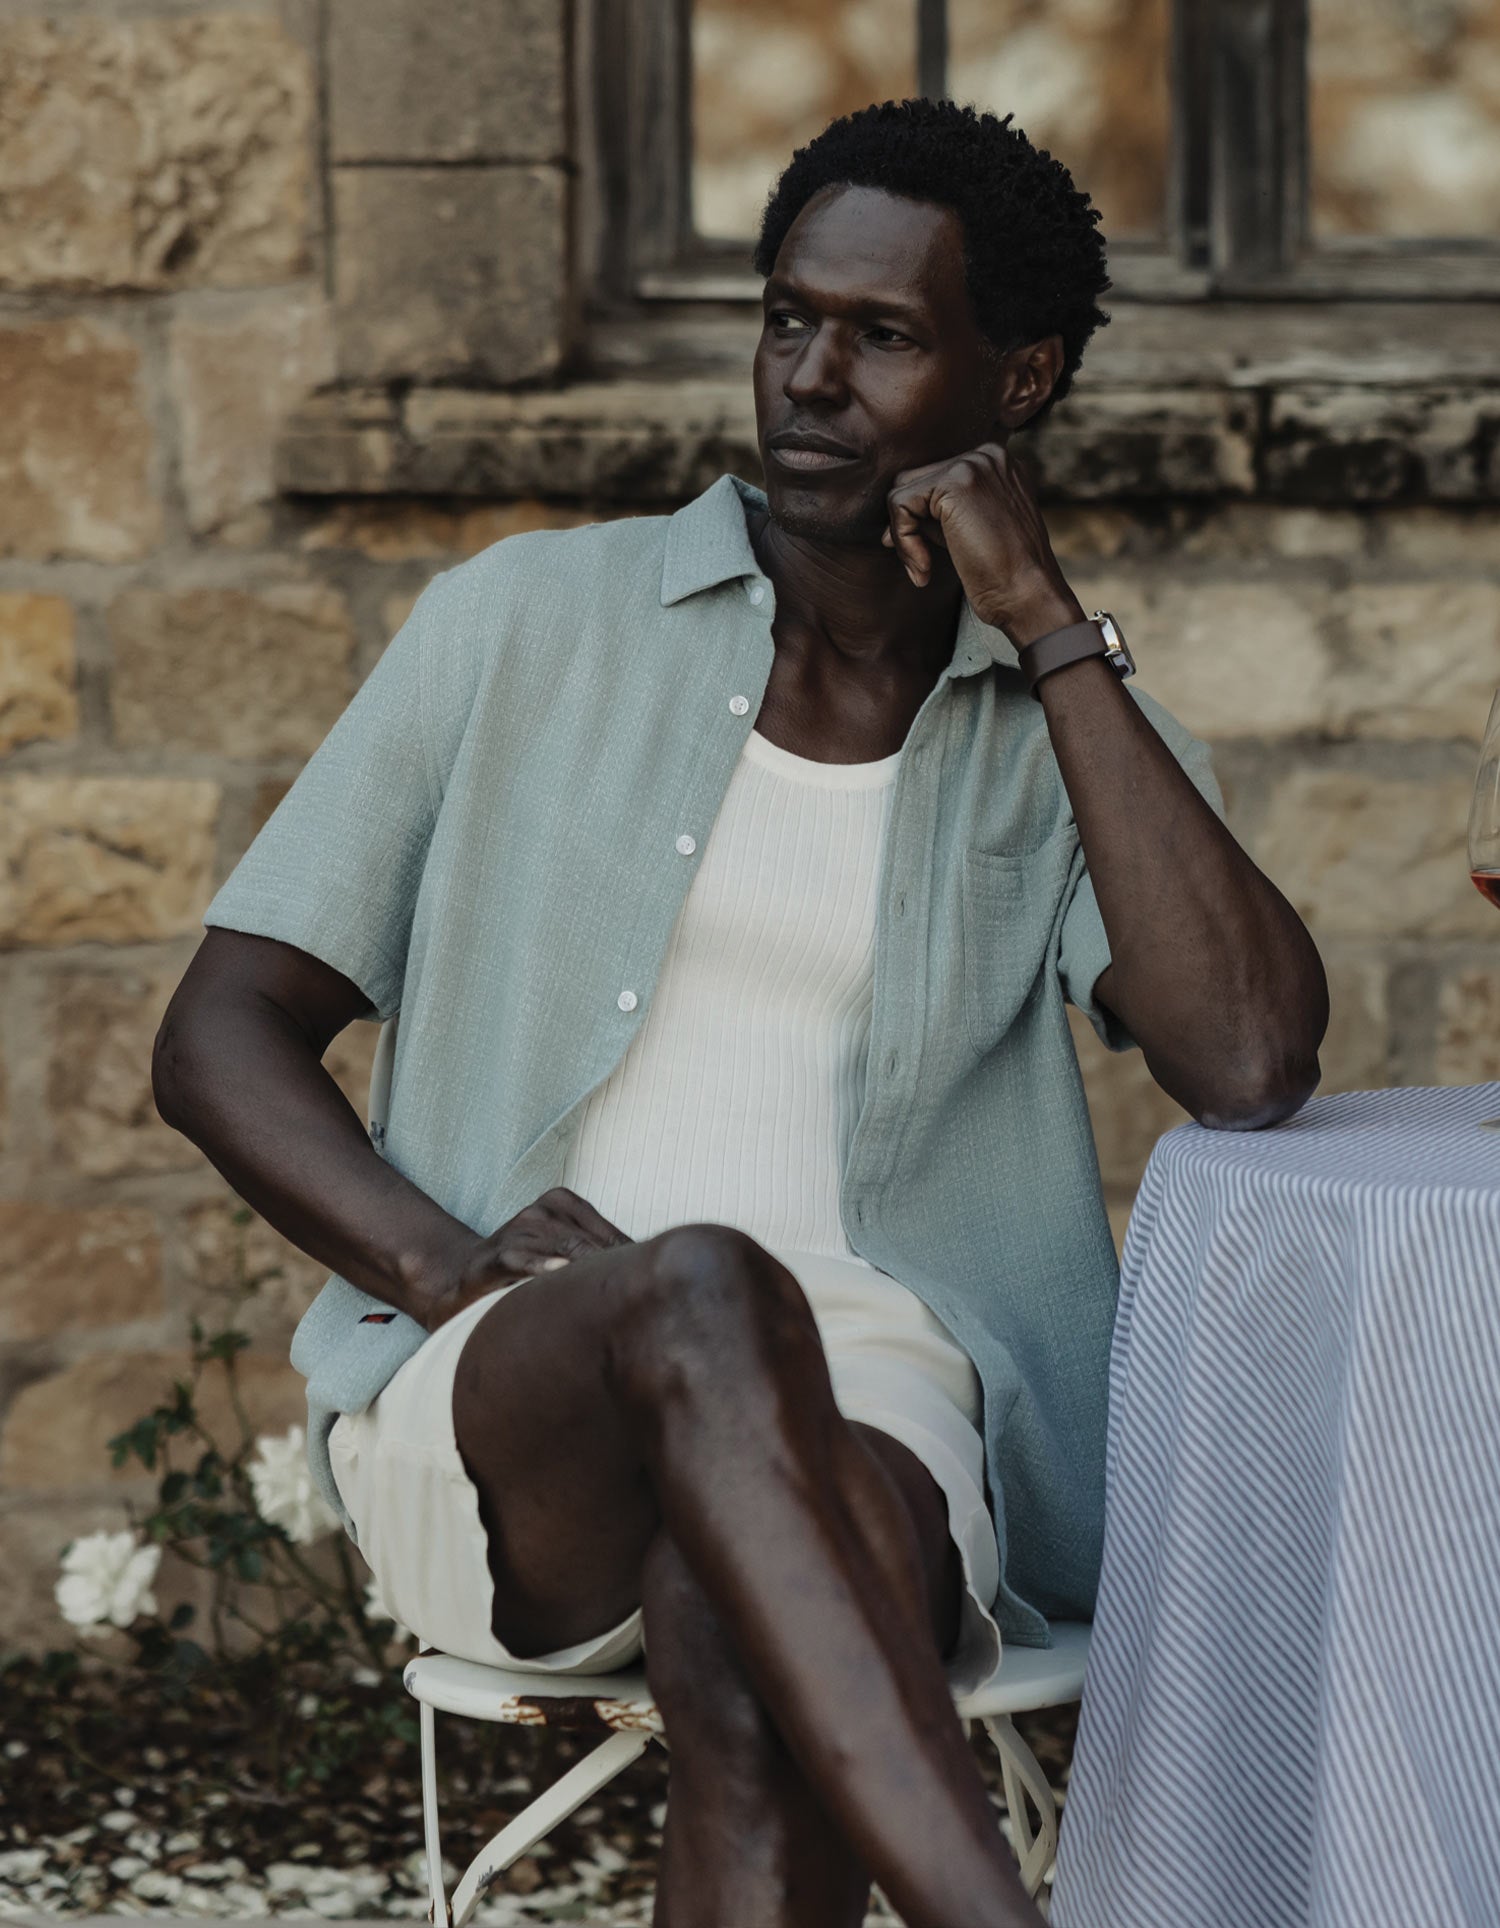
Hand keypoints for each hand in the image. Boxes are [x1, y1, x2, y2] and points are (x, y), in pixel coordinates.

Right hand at [420, 1187, 632, 1331]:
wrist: (464, 1277)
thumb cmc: (526, 1268)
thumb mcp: (563, 1254)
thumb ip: (598, 1256)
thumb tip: (651, 1274)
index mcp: (562, 1203)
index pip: (610, 1235)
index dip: (632, 1265)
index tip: (653, 1292)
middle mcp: (542, 1211)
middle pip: (592, 1244)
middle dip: (615, 1274)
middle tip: (640, 1304)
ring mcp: (518, 1230)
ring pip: (564, 1249)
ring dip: (587, 1273)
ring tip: (612, 1296)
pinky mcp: (496, 1254)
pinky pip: (523, 1259)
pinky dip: (541, 1267)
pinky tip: (559, 1274)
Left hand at [881, 441, 1083, 647]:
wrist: (1028, 594)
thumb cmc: (1003, 574)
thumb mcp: (971, 531)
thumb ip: (941, 514)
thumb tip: (895, 518)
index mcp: (997, 464)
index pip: (936, 478)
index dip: (920, 519)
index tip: (923, 556)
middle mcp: (987, 455)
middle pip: (915, 479)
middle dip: (907, 524)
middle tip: (918, 564)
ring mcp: (972, 465)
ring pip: (903, 491)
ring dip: (902, 535)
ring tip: (921, 569)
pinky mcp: (954, 483)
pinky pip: (901, 505)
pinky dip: (903, 542)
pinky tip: (924, 570)